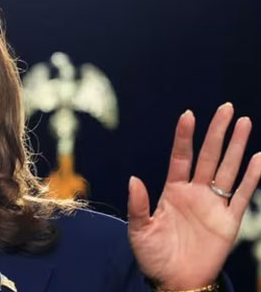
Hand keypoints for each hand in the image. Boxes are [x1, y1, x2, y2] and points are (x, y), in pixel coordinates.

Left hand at [127, 103, 260, 289]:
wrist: (175, 281)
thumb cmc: (154, 256)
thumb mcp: (139, 230)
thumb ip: (138, 205)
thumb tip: (134, 179)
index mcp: (173, 191)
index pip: (181, 157)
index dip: (185, 136)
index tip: (189, 114)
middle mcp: (195, 192)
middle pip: (208, 156)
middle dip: (217, 132)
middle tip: (226, 108)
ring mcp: (213, 205)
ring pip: (227, 169)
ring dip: (236, 147)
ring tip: (244, 123)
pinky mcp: (229, 221)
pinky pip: (242, 195)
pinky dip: (252, 177)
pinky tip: (259, 158)